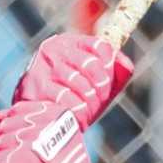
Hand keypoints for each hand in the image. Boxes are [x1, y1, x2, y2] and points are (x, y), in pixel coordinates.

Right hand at [10, 33, 133, 129]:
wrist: (36, 119)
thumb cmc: (69, 97)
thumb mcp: (93, 82)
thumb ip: (114, 72)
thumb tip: (126, 64)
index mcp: (70, 43)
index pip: (101, 47)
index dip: (109, 68)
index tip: (105, 84)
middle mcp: (55, 49)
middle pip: (93, 66)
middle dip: (101, 89)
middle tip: (97, 102)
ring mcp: (45, 66)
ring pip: (82, 86)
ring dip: (90, 105)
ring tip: (86, 113)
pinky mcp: (38, 86)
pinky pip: (70, 100)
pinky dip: (78, 114)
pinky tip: (76, 118)